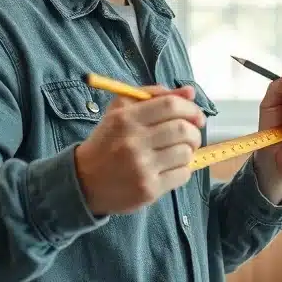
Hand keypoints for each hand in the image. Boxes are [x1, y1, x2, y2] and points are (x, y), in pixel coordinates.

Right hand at [74, 85, 205, 215]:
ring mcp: (141, 168)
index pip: (170, 105)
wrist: (85, 180)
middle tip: (191, 136)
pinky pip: (183, 175)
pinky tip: (170, 168)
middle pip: (183, 129)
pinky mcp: (148, 189)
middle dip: (194, 132)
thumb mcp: (122, 110)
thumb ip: (155, 96)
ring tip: (177, 152)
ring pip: (186, 153)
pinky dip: (183, 170)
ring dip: (188, 151)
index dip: (191, 108)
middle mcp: (133, 142)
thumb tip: (190, 92)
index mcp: (126, 118)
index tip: (196, 116)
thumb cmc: (109, 140)